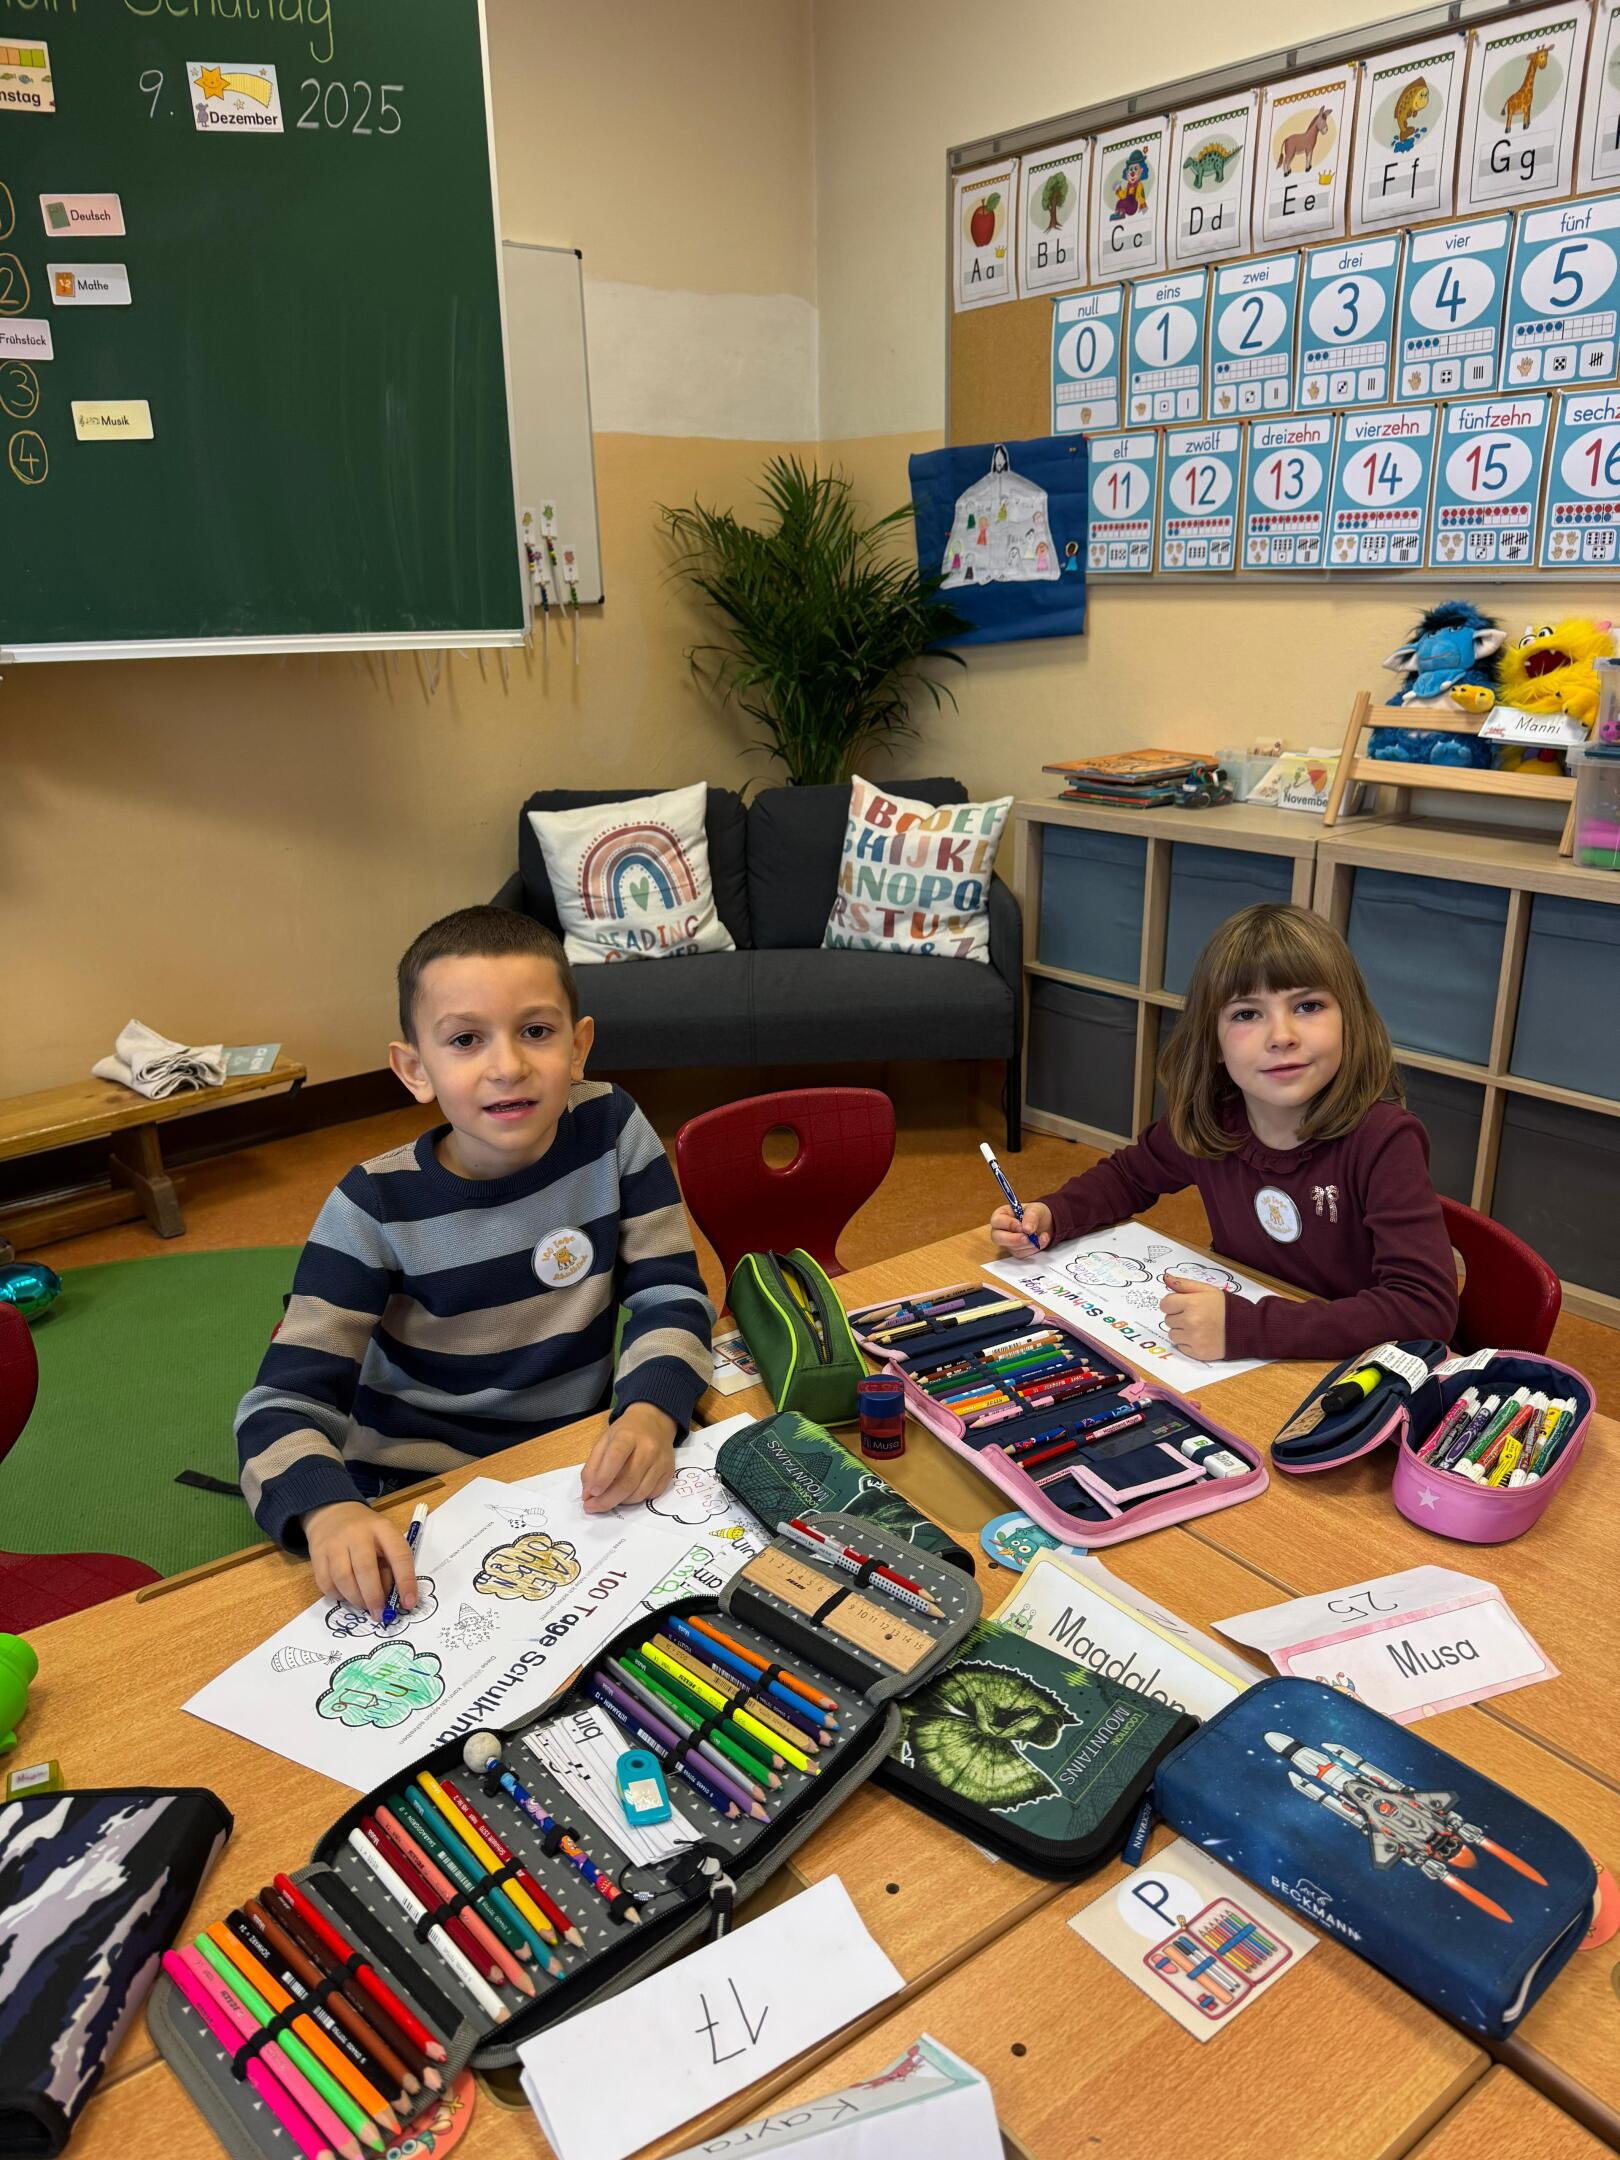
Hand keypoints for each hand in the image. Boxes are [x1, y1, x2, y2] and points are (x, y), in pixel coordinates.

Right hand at [305, 1501, 417, 1621]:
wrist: (333, 1512)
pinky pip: (326, 1583)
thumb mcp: (385, 1538)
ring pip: (343, 1579)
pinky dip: (338, 1595)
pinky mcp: (317, 1554)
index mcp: (382, 1528)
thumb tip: (390, 1597)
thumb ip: (390, 1564)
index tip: (409, 1603)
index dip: (406, 1581)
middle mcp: (357, 1533)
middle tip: (380, 1614)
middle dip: (374, 1597)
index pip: (398, 1555)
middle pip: (365, 1569)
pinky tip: (346, 1595)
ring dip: (356, 1599)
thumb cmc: (367, 1532)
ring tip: (364, 1604)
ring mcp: (334, 1543)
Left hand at [581, 1403, 677, 1512]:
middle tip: (592, 1507)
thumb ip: (593, 1466)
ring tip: (608, 1499)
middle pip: (628, 1481)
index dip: (603, 1477)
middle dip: (607, 1499)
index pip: (615, 1457)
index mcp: (628, 1435)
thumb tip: (588, 1493)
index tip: (591, 1494)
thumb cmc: (626, 1432)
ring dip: (620, 1502)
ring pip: (639, 1492)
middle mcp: (648, 1448)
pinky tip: (626, 1493)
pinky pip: (651, 1495)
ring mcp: (661, 1461)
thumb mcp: (605, 1440)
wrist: (655, 1422)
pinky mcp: (668, 1473)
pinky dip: (635, 1499)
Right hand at [990, 1200, 1051, 1252]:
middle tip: (1027, 1238)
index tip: (1021, 1226)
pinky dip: (1034, 1249)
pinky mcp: (1016, 1251)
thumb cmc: (1036, 1213)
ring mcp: (1007, 1242)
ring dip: (1029, 1244)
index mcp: (1001, 1214)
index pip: (997, 1221)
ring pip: (1012, 1248)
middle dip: (1013, 1239)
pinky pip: (1022, 1254)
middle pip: (997, 1238)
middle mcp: (1001, 1229)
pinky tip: (1042, 1240)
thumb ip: (1031, 1216)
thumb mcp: (1036, 1209)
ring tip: (1042, 1236)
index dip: (1008, 1224)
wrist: (1045, 1224)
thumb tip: (1027, 1229)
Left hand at [1159, 1274, 1226, 1360]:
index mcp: (1192, 1303)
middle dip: (1179, 1317)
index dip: (1173, 1304)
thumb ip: (1184, 1284)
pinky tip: (1201, 1337)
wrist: (1246, 1328)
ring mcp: (1193, 1338)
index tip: (1183, 1305)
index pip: (1165, 1304)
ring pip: (1172, 1334)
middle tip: (1196, 1316)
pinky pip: (1181, 1347)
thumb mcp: (1207, 1290)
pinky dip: (1188, 1343)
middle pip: (1168, 1320)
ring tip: (1198, 1327)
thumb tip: (1166, 1278)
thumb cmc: (1226, 1307)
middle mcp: (1190, 1321)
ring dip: (1182, 1331)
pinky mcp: (1197, 1352)